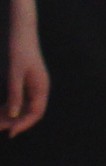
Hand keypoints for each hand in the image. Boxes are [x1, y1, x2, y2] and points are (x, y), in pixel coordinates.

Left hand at [1, 19, 43, 135]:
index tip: (10, 132)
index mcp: (41, 88)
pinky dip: (9, 106)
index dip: (24, 124)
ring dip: (10, 115)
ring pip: (23, 107)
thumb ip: (15, 94)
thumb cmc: (20, 51)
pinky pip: (19, 100)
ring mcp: (32, 87)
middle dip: (14, 121)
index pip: (36, 112)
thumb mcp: (15, 73)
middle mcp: (39, 89)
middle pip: (29, 112)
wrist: (21, 33)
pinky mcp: (25, 83)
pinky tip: (0, 110)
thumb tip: (13, 115)